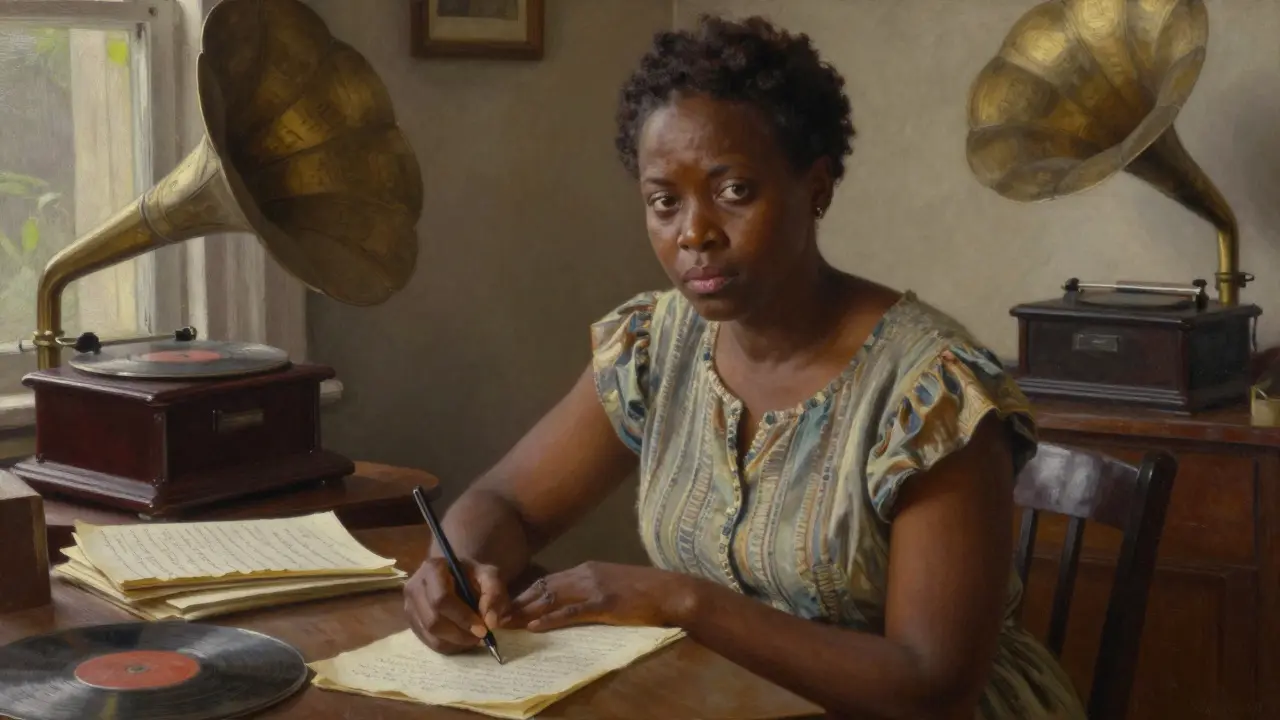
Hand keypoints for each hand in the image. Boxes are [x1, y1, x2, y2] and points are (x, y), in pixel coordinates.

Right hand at [403, 556, 509, 653]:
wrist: (455, 575)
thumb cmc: (472, 575)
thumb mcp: (490, 576)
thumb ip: (494, 594)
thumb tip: (491, 622)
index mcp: (432, 568)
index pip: (442, 599)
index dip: (462, 617)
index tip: (483, 629)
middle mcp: (414, 587)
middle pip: (433, 621)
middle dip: (460, 634)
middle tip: (481, 637)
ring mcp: (409, 606)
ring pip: (430, 634)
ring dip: (455, 642)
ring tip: (473, 638)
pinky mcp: (411, 622)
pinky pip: (427, 642)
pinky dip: (448, 646)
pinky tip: (462, 640)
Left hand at [503, 561, 694, 631]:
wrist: (672, 592)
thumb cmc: (646, 593)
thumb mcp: (612, 586)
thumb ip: (589, 591)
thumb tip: (567, 604)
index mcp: (587, 570)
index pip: (546, 581)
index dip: (523, 594)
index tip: (504, 607)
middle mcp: (585, 574)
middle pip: (542, 587)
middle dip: (516, 602)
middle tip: (494, 616)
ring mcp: (595, 587)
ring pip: (551, 598)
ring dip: (525, 611)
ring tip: (504, 623)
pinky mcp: (605, 603)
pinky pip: (572, 611)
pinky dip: (551, 618)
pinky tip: (535, 626)